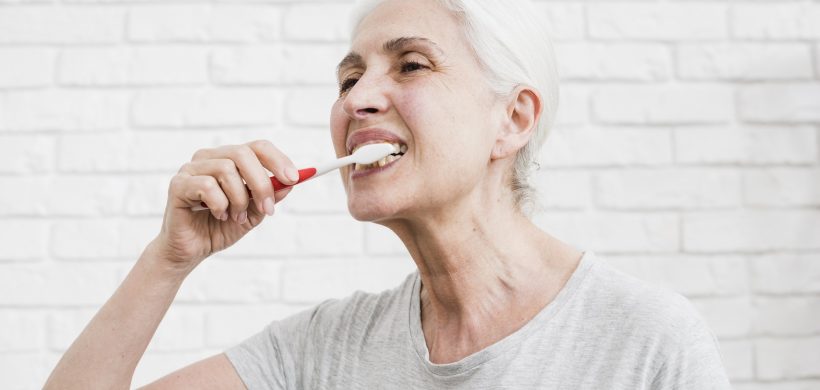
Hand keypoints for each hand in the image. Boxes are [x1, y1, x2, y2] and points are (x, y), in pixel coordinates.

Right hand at [152, 140, 297, 272]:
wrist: (191, 251)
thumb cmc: (220, 227)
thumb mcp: (253, 213)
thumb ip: (269, 197)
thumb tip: (289, 184)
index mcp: (229, 160)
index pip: (257, 147)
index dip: (278, 160)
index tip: (294, 179)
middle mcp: (209, 158)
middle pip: (242, 154)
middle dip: (261, 183)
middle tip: (267, 208)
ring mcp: (191, 169)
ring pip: (226, 170)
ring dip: (239, 199)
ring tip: (236, 217)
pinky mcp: (178, 185)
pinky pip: (207, 186)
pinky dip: (220, 204)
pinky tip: (219, 216)